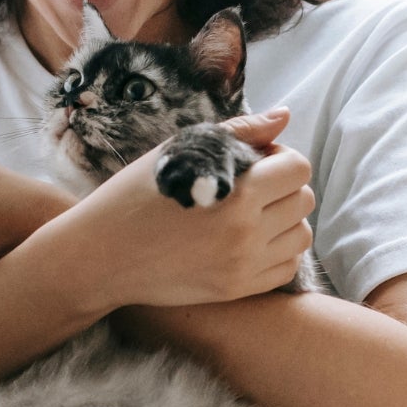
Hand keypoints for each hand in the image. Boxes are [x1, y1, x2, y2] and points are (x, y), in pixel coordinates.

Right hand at [42, 108, 313, 310]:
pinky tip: (248, 240)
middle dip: (284, 187)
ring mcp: (243, 266)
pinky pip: (285, 268)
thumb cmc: (137, 194)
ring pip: (301, 236)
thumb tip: (285, 116)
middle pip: (304, 201)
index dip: (281, 159)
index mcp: (236, 192)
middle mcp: (246, 233)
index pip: (298, 169)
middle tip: (252, 186)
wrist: (102, 254)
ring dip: (284, 219)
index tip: (255, 162)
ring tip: (251, 214)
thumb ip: (240, 132)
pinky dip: (276, 251)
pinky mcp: (236, 290)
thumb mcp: (183, 149)